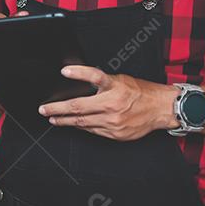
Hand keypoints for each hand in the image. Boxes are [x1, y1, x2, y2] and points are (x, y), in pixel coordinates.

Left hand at [37, 65, 178, 140]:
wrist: (160, 109)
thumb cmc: (141, 92)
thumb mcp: (121, 80)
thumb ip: (101, 83)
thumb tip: (80, 82)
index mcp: (114, 88)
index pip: (94, 77)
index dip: (79, 73)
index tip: (65, 71)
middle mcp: (112, 106)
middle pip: (79, 107)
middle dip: (58, 109)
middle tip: (44, 109)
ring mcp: (113, 122)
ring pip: (82, 122)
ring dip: (65, 121)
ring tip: (53, 118)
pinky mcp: (115, 133)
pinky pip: (92, 130)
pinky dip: (81, 126)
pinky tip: (72, 124)